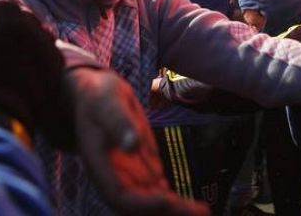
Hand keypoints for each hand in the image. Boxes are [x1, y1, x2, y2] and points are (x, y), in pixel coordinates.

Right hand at [0, 0, 66, 133]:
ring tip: (15, 50)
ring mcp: (49, 59)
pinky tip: (28, 69)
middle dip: (13, 23)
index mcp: (11, 25)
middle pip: (27, 22)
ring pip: (42, 40)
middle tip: (0, 31)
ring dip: (29, 40)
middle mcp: (36, 37)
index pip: (4, 8)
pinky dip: (40, 60)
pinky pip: (51, 62)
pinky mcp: (55, 80)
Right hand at [67, 68, 207, 215]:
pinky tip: (194, 206)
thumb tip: (132, 145)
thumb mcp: (107, 103)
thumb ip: (119, 123)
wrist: (97, 96)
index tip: (168, 199)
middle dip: (166, 212)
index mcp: (100, 166)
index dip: (143, 204)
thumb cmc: (99, 97)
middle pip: (139, 207)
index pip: (120, 197)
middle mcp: (115, 178)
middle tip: (199, 213)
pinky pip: (158, 192)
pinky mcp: (142, 170)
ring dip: (175, 210)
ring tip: (203, 212)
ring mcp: (129, 176)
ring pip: (151, 202)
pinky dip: (175, 201)